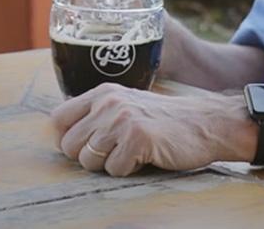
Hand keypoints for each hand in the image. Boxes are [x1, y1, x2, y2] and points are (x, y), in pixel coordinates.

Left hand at [50, 83, 254, 176]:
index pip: (57, 118)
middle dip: (88, 157)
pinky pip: (114, 170)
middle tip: (115, 152)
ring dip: (110, 165)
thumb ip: (97, 113)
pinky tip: (146, 157)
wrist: (205, 123)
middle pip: (69, 144)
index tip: (85, 146)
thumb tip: (63, 136)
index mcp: (101, 92)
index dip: (67, 138)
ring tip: (133, 152)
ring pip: (89, 160)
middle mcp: (107, 102)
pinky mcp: (137, 138)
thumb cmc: (164, 120)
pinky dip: (129, 170)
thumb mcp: (126, 104)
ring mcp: (121, 119)